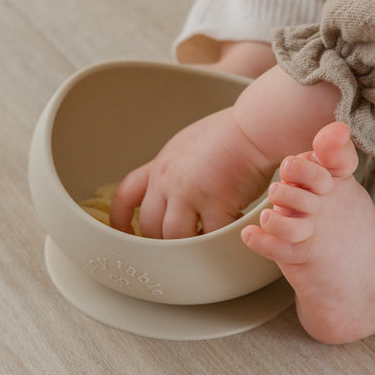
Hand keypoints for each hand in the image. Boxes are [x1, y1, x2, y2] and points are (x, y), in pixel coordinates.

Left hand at [110, 108, 275, 238]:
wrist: (253, 127)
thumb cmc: (231, 133)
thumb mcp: (188, 145)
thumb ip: (177, 169)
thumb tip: (177, 188)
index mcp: (160, 166)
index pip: (126, 196)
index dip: (121, 221)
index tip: (126, 235)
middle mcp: (168, 180)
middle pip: (150, 225)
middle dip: (162, 241)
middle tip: (180, 246)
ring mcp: (189, 192)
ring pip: (174, 236)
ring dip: (189, 246)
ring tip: (205, 244)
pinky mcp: (215, 203)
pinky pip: (210, 236)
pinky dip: (218, 242)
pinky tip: (228, 235)